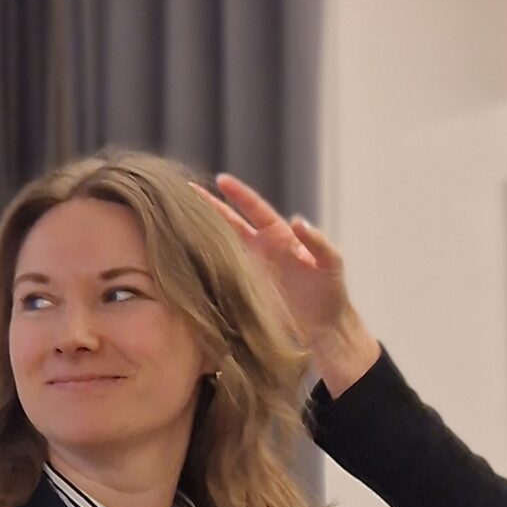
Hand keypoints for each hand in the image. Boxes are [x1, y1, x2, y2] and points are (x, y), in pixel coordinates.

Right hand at [195, 176, 380, 394]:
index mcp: (280, 235)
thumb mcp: (331, 263)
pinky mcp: (243, 289)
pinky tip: (185, 258)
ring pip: (220, 246)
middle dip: (208, 206)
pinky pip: (221, 274)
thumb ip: (317, 241)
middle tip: (185, 191)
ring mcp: (250, 268)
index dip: (238, 194)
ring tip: (176, 221)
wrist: (324, 328)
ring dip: (202, 234)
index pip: (255, 208)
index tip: (221, 179)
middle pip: (229, 222)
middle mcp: (261, 248)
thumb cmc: (331, 292)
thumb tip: (297, 220)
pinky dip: (204, 266)